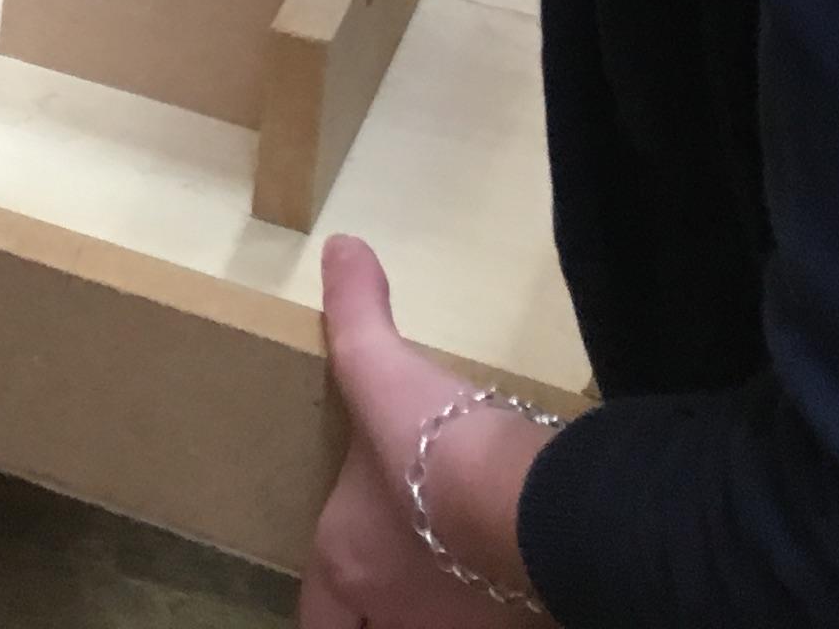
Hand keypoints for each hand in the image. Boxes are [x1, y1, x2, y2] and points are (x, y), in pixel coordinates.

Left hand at [302, 238, 555, 627]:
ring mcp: (456, 628)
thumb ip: (358, 311)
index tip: (339, 604)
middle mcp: (396, 614)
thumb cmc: (432, 443)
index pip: (319, 618)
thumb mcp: (379, 368)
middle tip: (402, 592)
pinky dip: (506, 611)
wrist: (516, 495)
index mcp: (347, 562)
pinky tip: (519, 588)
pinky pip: (502, 625)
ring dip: (446, 613)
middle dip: (383, 617)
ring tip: (462, 592)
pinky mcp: (518, 627)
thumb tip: (343, 248)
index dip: (325, 614)